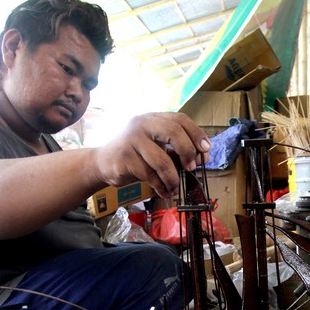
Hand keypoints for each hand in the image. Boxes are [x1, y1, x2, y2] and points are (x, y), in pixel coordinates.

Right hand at [94, 112, 210, 196]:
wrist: (103, 162)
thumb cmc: (136, 155)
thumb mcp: (158, 147)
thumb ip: (178, 150)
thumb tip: (204, 157)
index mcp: (153, 118)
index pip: (180, 119)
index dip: (196, 134)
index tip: (206, 150)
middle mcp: (142, 124)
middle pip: (173, 131)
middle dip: (188, 151)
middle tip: (191, 168)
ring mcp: (131, 139)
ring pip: (162, 160)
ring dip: (173, 178)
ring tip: (174, 187)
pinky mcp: (124, 158)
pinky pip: (149, 175)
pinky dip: (160, 186)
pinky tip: (163, 191)